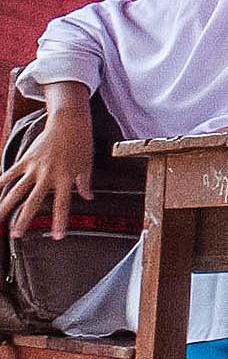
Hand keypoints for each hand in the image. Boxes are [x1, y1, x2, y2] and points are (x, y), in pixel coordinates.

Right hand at [1, 92, 89, 237]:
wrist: (69, 122)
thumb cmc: (81, 143)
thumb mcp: (87, 165)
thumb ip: (84, 183)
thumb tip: (88, 198)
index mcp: (65, 178)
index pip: (62, 205)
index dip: (60, 222)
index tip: (57, 236)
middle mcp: (48, 175)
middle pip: (33, 201)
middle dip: (23, 219)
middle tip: (16, 234)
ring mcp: (34, 167)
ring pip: (16, 190)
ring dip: (6, 206)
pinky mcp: (26, 159)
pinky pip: (11, 173)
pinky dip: (1, 183)